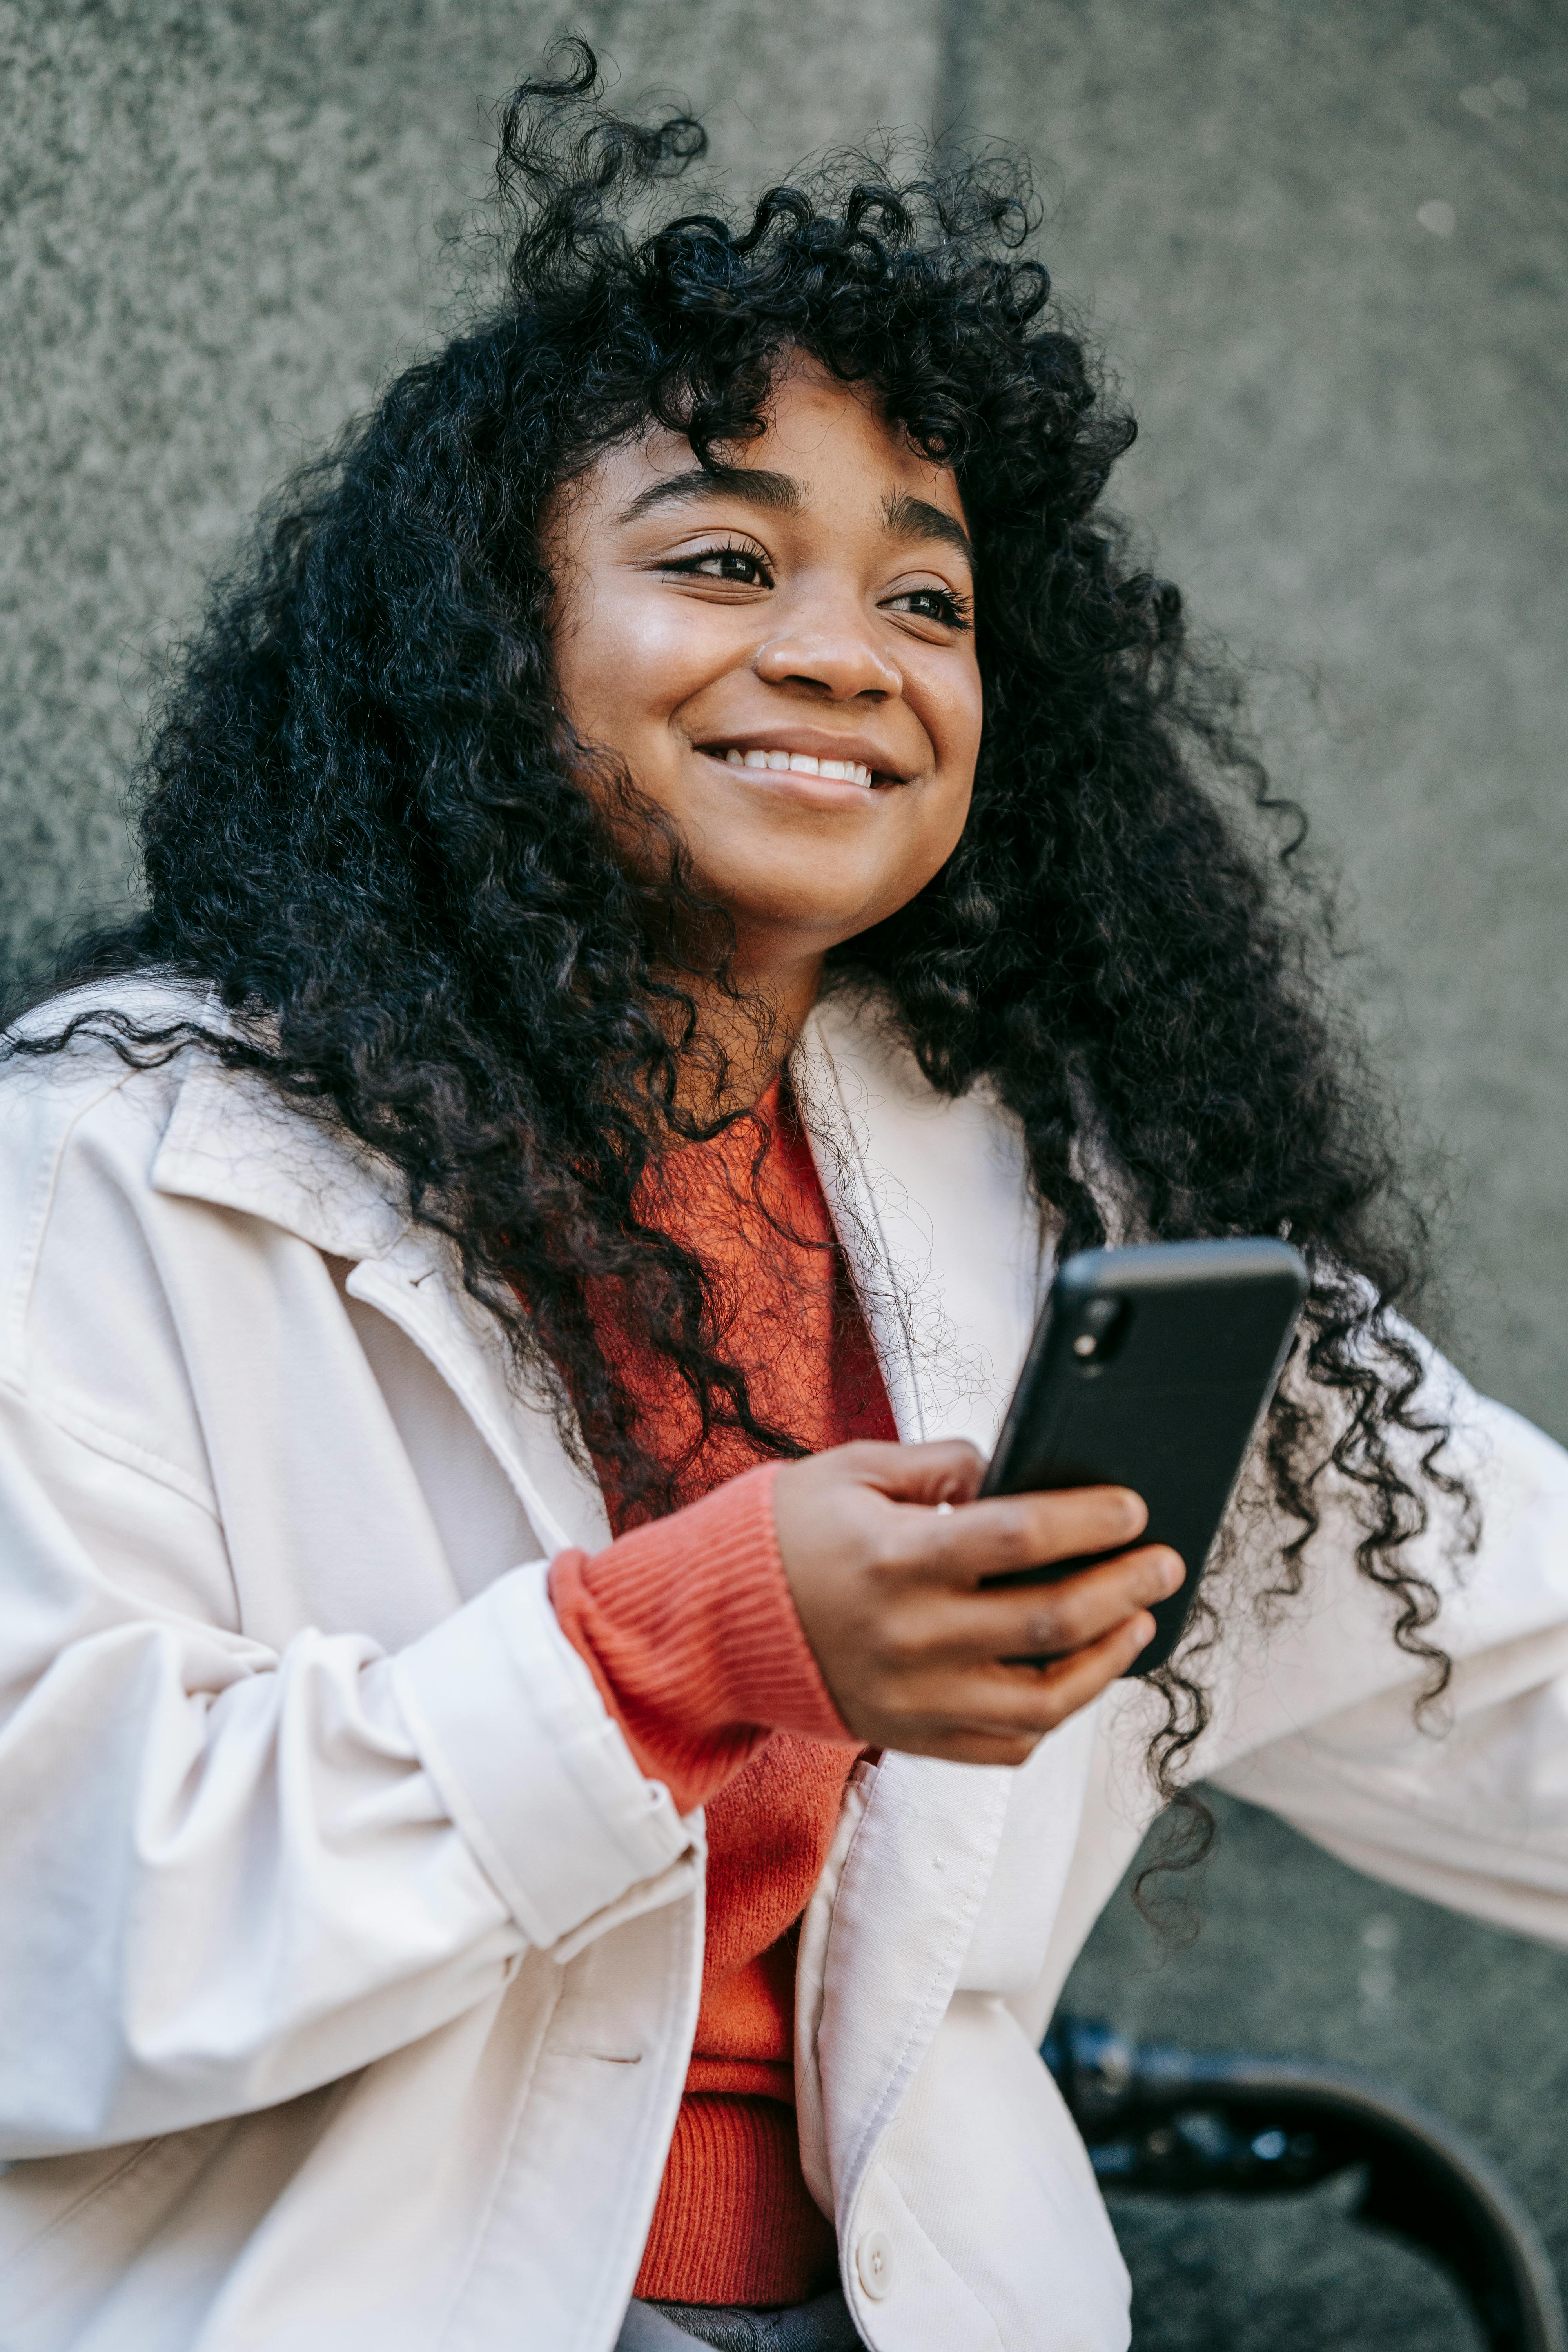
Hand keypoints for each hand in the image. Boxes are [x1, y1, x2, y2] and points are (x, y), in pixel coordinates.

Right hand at [771, 1439, 1183, 1764]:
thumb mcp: (850, 1471)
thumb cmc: (788, 1534)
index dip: (1087, 1521)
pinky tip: (1083, 1672)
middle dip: (1124, 1587)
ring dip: (1107, 1658)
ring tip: (1139, 1620)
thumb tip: (1008, 1471)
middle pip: (1048, 1619)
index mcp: (893, 1558)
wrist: (715, 1626)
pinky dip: (1057, 1713)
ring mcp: (912, 1698)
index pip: (1017, 1538)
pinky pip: (1007, 1744)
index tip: (1132, 1508)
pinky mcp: (910, 1736)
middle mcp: (908, 1636)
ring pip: (1044, 1700)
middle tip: (1164, 1562)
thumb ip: (935, 1466)